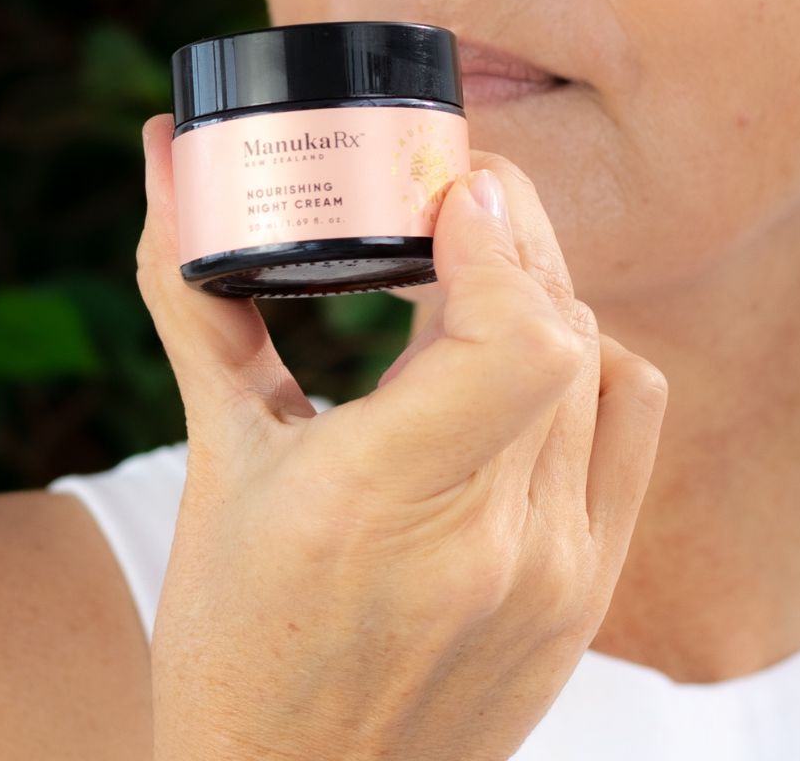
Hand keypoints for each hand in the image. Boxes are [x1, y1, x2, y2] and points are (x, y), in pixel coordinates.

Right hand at [137, 113, 667, 760]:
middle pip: (560, 327)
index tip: (452, 188)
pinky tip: (527, 356)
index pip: (516, 337)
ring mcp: (556, 572)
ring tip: (480, 273)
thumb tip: (167, 157)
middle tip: (455, 198)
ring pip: (599, 365)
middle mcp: (490, 541)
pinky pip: (631, 424)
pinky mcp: (589, 590)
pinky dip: (589, 361)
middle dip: (513, 235)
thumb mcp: (212, 462)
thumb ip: (195, 297)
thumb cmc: (233, 642)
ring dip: (544, 293)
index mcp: (379, 500)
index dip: (499, 239)